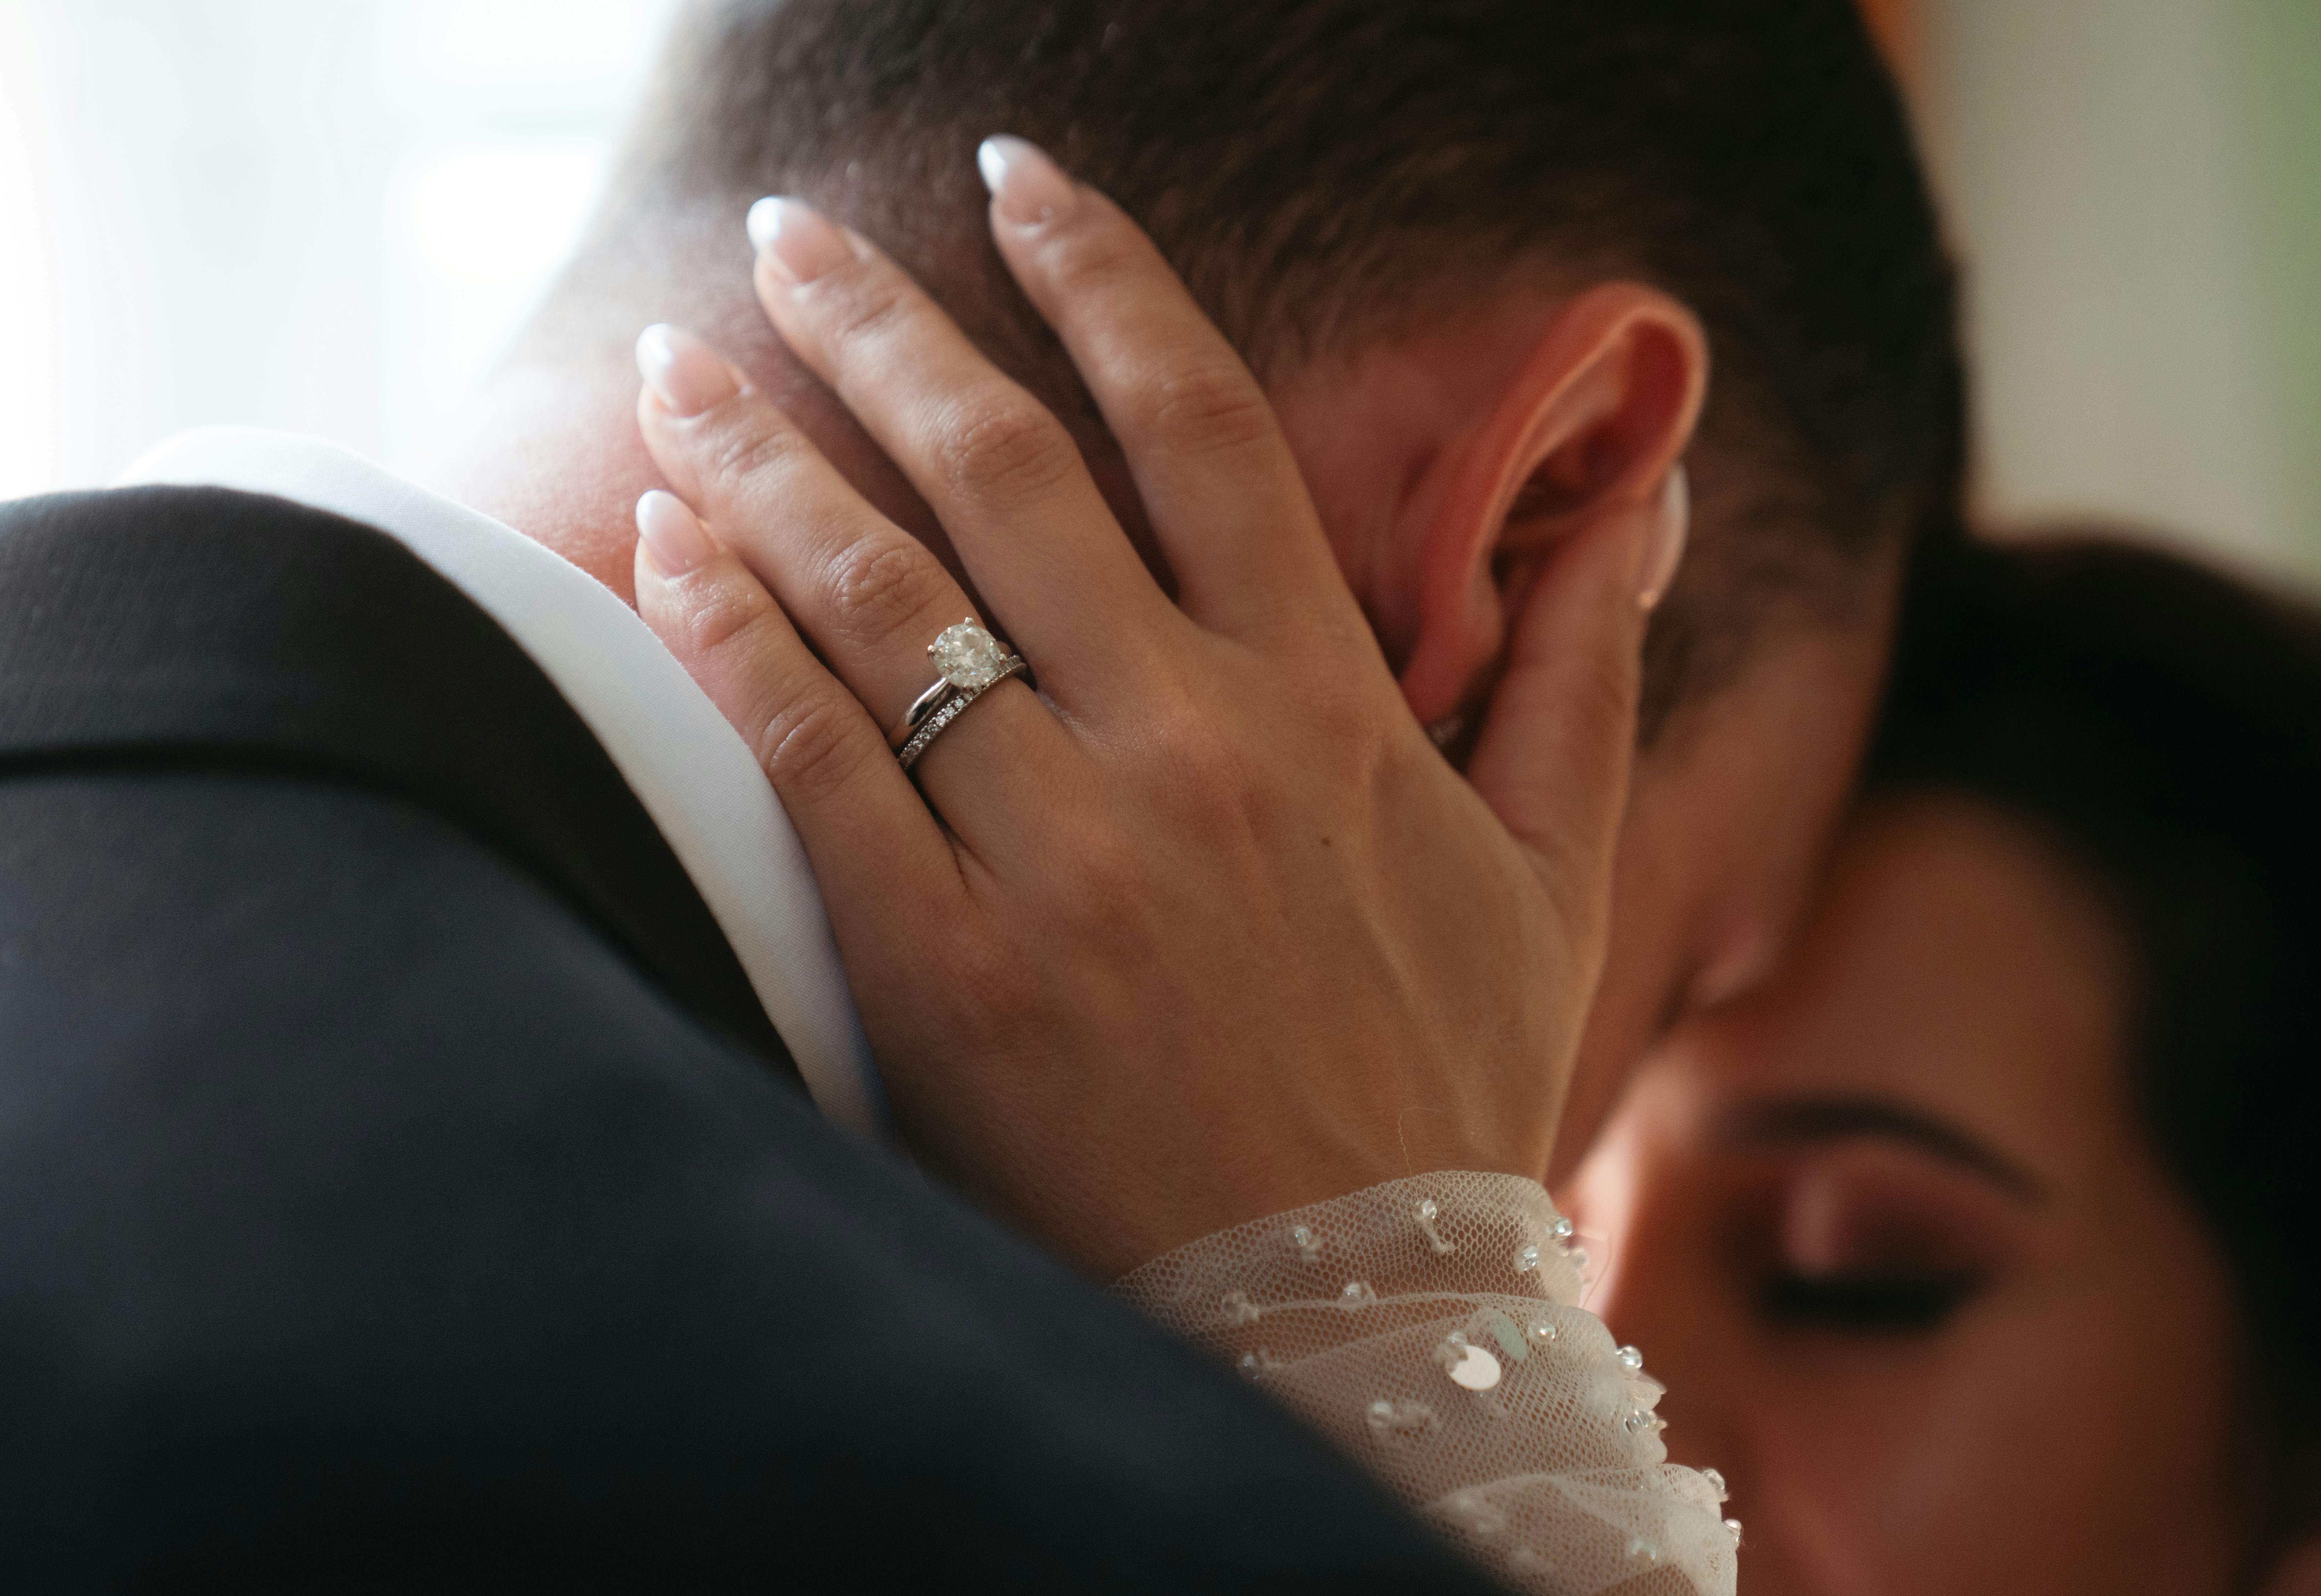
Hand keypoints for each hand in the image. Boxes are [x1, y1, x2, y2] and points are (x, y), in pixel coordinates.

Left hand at [628, 139, 1678, 1277]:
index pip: (1198, 424)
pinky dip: (729, 637)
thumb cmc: (1445, 1086)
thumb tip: (1651, 499)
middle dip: (882, 324)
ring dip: (763, 457)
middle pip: (1003, 474)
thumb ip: (1584, 668)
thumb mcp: (1559, 872)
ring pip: (880, 598)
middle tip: (790, 235)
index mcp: (1326, 709)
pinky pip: (813, 763)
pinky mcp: (946, 972)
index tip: (1019, 181)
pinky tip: (669, 545)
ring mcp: (1060, 861)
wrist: (1350, 1318)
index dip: (1102, 277)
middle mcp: (1186, 753)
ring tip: (682, 366)